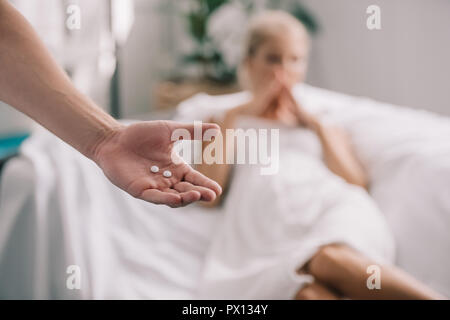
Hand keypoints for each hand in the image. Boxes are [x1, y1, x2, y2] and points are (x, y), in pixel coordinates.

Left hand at [93, 121, 221, 207]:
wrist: (115, 138)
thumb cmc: (142, 134)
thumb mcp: (171, 131)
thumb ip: (193, 131)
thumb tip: (218, 129)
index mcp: (177, 168)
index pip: (195, 180)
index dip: (206, 186)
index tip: (218, 190)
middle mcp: (168, 181)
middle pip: (187, 192)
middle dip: (200, 194)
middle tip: (211, 195)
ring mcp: (154, 187)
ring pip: (174, 198)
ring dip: (186, 199)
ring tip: (196, 195)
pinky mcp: (140, 190)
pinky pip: (155, 197)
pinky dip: (165, 199)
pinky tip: (176, 199)